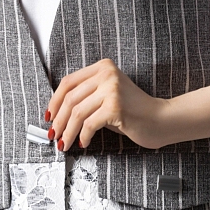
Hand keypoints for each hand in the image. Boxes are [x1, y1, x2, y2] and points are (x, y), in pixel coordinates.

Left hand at [45, 58, 168, 150]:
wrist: (160, 119)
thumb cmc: (133, 110)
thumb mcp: (108, 95)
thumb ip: (87, 96)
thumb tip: (58, 112)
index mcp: (103, 66)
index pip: (68, 82)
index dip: (55, 101)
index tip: (50, 116)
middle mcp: (107, 73)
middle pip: (70, 98)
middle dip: (59, 120)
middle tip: (55, 135)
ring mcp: (112, 89)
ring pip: (77, 112)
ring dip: (67, 131)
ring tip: (65, 143)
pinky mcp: (116, 106)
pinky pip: (89, 124)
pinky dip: (83, 136)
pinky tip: (84, 142)